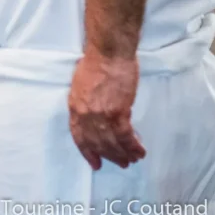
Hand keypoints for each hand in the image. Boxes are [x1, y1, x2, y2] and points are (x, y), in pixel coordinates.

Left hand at [68, 50, 145, 169]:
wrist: (108, 51)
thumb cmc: (96, 62)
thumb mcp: (81, 84)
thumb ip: (85, 103)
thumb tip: (94, 115)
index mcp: (74, 105)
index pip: (78, 135)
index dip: (87, 151)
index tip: (95, 162)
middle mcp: (85, 113)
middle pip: (97, 142)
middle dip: (110, 155)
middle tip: (121, 163)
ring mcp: (101, 113)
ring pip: (112, 142)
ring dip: (124, 153)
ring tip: (132, 159)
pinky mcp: (118, 111)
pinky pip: (126, 136)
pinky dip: (134, 146)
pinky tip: (140, 150)